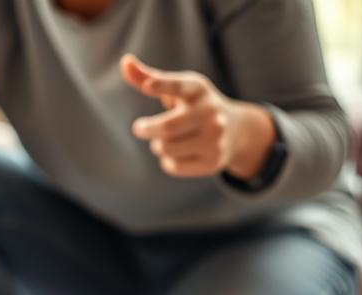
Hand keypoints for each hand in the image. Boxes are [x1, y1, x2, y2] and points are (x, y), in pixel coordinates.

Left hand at [121, 53, 274, 179]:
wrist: (236, 130)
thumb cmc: (194, 105)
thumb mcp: (178, 88)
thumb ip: (149, 77)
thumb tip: (125, 61)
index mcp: (198, 89)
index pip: (179, 86)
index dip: (162, 85)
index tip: (148, 86)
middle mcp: (210, 112)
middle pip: (166, 128)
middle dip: (146, 129)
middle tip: (140, 128)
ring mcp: (214, 138)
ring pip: (167, 148)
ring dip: (158, 146)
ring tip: (165, 140)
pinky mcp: (213, 161)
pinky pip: (174, 166)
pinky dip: (168, 162)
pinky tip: (177, 154)